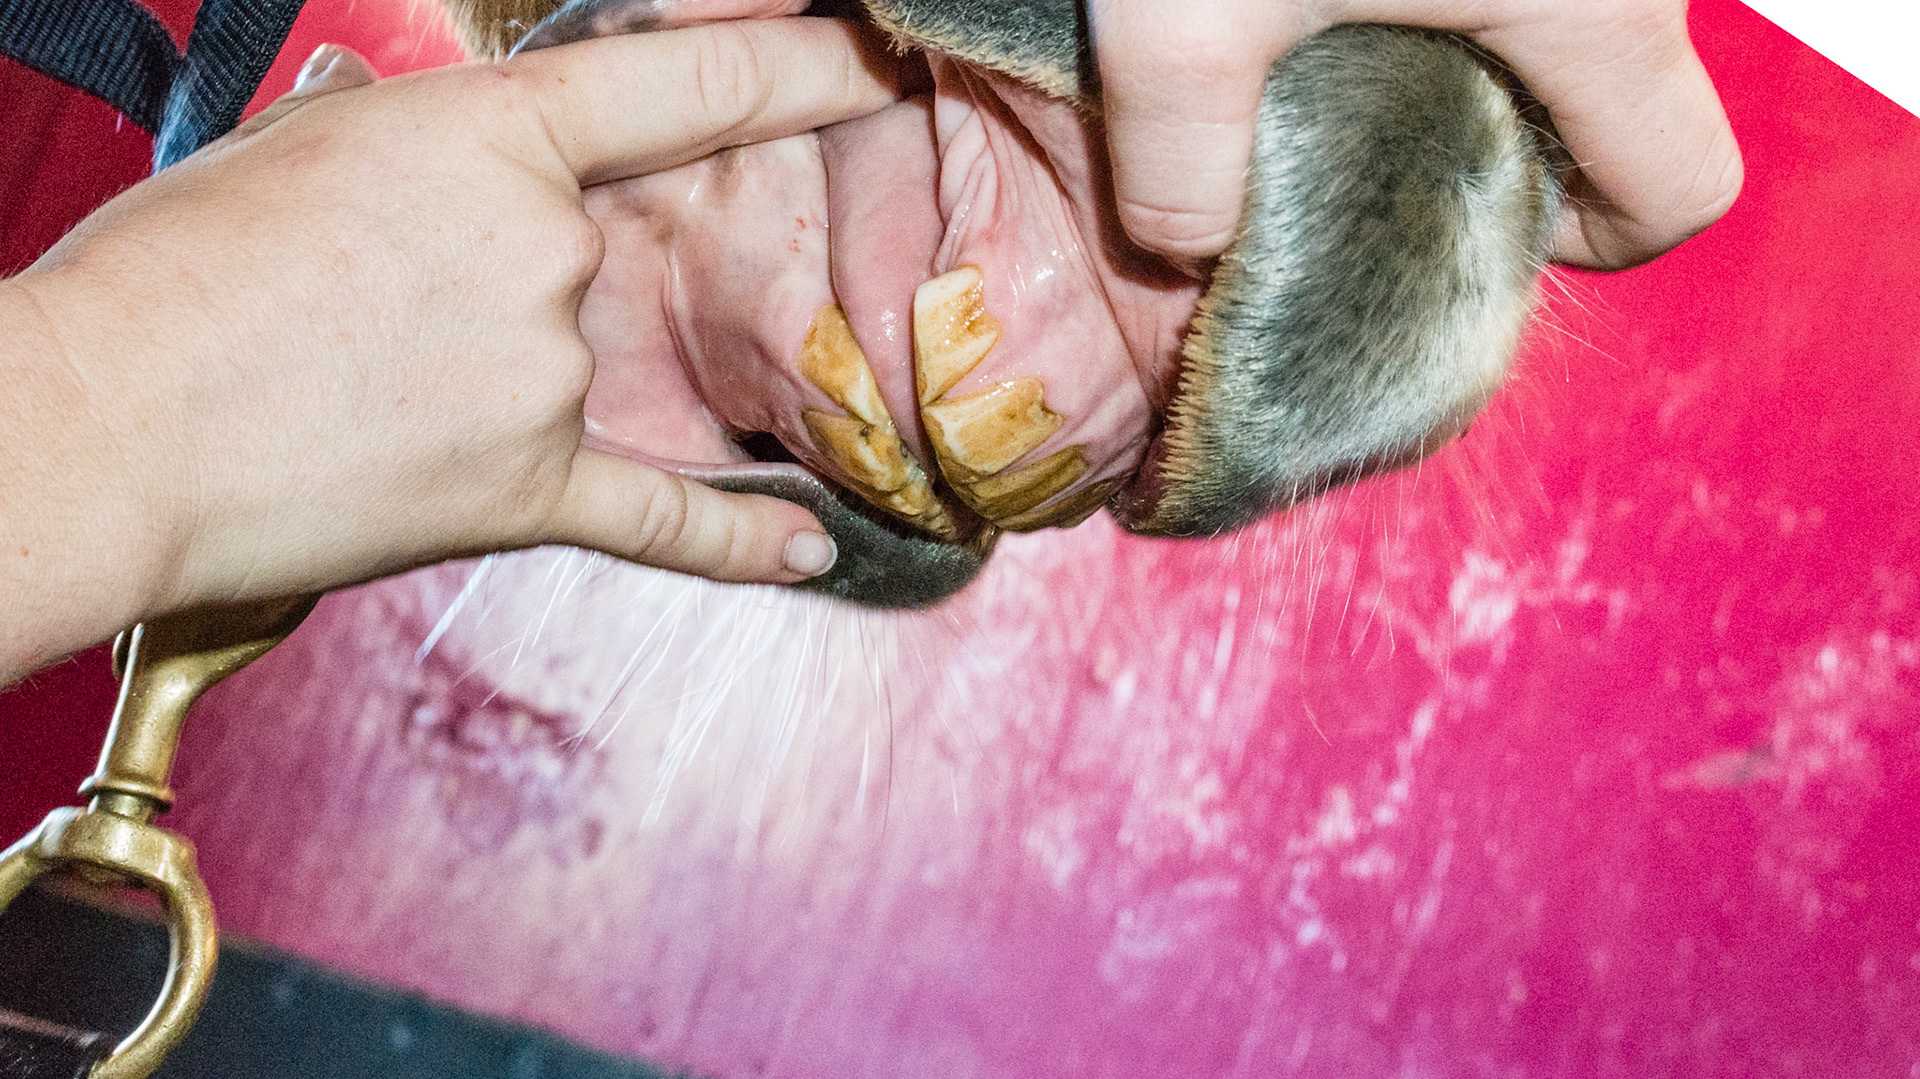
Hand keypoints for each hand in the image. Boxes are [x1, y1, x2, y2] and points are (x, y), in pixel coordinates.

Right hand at [0, 19, 897, 681]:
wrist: (100, 431)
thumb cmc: (168, 280)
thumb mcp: (289, 148)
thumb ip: (396, 137)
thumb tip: (410, 138)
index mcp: (489, 138)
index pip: (688, 82)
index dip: (799, 64)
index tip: (870, 56)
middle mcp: (549, 250)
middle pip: (591, 250)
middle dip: (495, 271)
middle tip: (371, 302)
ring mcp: (547, 374)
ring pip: (570, 355)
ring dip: (480, 366)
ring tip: (350, 381)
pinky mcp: (527, 490)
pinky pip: (662, 516)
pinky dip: (737, 539)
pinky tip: (806, 547)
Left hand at [1087, 0, 1742, 269]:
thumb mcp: (1185, 15)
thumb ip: (1179, 162)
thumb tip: (1184, 242)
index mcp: (1594, 6)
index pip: (1681, 187)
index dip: (1592, 239)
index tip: (1474, 216)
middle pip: (1627, 102)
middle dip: (1511, 143)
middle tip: (1376, 139)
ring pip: (1580, 18)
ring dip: (1478, 50)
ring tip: (1340, 39)